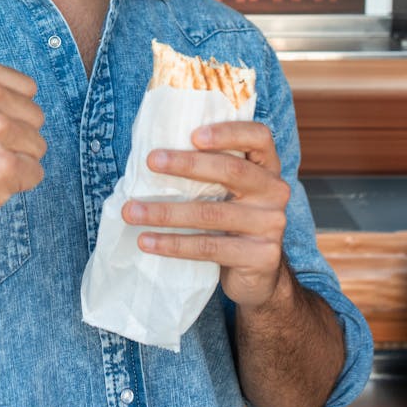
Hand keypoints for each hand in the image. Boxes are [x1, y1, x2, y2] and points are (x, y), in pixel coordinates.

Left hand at [121, 121, 289, 307]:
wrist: (258, 273)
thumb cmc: (230, 218)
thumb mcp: (228, 190)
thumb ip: (208, 170)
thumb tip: (151, 155)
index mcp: (266, 166)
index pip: (258, 136)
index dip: (228, 132)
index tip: (192, 135)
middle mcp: (274, 191)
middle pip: (232, 171)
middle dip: (187, 164)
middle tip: (151, 161)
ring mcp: (271, 224)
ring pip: (211, 213)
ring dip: (165, 212)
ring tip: (131, 211)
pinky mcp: (260, 256)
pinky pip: (209, 247)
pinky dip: (172, 244)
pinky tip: (146, 241)